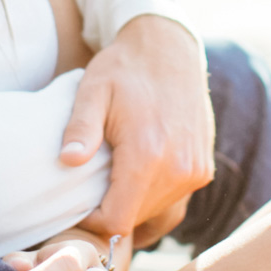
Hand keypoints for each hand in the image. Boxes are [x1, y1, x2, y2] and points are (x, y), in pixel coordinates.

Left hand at [60, 14, 213, 243]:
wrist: (169, 49)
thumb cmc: (124, 69)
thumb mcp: (92, 91)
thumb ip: (80, 128)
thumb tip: (67, 160)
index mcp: (148, 155)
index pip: (117, 220)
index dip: (92, 221)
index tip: (78, 204)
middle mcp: (179, 169)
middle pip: (136, 219)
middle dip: (111, 214)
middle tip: (90, 194)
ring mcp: (195, 171)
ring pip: (157, 214)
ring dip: (133, 208)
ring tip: (112, 186)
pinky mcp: (203, 168)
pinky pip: (176, 203)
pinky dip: (154, 202)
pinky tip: (135, 186)